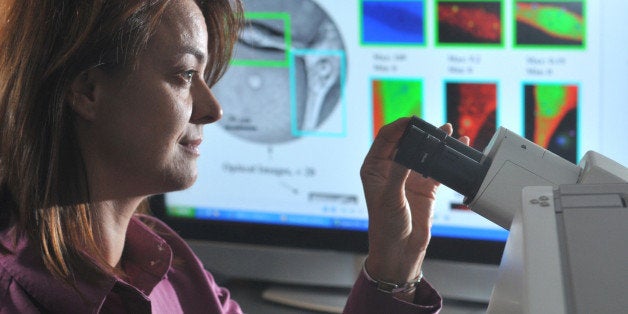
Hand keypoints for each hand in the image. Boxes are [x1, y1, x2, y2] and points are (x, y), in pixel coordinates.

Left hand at [360, 118, 468, 295]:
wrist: (400, 251)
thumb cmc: (385, 227)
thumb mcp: (390, 197)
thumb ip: (399, 172)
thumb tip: (409, 148)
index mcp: (374, 168)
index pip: (385, 138)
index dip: (399, 126)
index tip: (413, 120)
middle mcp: (390, 169)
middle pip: (405, 141)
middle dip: (420, 131)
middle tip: (433, 126)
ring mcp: (408, 177)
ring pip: (422, 152)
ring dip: (434, 142)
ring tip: (447, 131)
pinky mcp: (424, 186)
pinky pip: (436, 166)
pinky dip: (446, 157)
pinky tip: (456, 148)